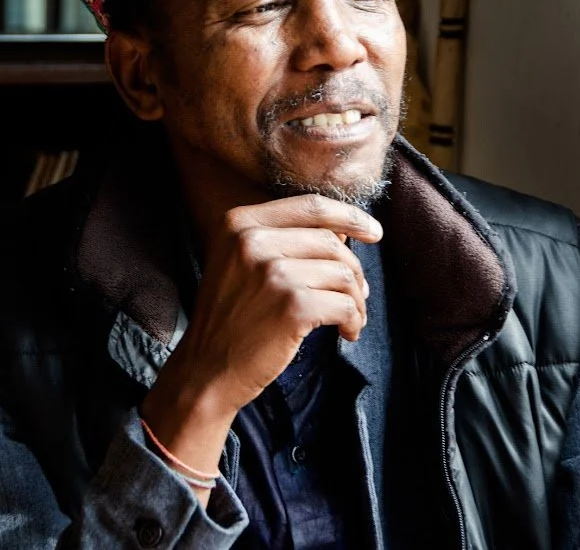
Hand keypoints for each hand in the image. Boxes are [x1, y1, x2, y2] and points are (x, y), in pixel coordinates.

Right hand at [141, 194, 381, 481]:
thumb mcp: (241, 262)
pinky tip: (347, 332)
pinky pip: (345, 305)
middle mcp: (252, 241)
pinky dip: (354, 320)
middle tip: (359, 293)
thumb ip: (284, 238)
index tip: (374, 231)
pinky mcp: (291, 307)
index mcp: (240, 222)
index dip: (350, 216)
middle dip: (354, 270)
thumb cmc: (231, 317)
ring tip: (350, 318)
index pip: (311, 207)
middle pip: (331, 242)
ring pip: (343, 274)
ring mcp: (272, 273)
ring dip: (357, 299)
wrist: (205, 371)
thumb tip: (346, 230)